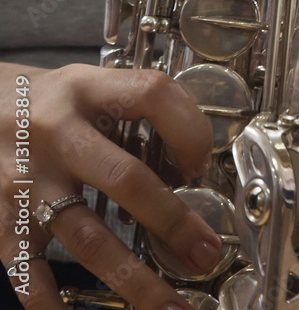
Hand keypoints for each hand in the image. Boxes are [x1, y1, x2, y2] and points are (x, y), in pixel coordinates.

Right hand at [0, 63, 220, 309]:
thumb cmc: (51, 100)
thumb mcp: (92, 83)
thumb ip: (138, 108)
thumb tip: (191, 160)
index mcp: (88, 88)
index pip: (151, 94)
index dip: (188, 128)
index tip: (201, 163)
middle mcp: (57, 131)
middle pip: (124, 178)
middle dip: (172, 222)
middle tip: (205, 252)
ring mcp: (28, 178)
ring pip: (86, 236)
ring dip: (133, 277)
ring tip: (169, 305)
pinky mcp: (4, 215)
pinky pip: (27, 266)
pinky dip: (48, 300)